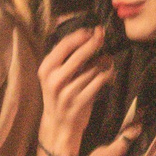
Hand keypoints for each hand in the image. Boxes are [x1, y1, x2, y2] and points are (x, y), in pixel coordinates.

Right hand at [35, 24, 112, 155]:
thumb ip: (66, 57)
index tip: (91, 30)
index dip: (80, 35)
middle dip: (94, 42)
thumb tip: (88, 34)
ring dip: (104, 60)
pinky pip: (100, 82)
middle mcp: (54, 79)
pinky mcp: (80, 102)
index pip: (64, 45)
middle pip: (79, 54)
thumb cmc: (59, 95)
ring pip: (93, 68)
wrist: (59, 125)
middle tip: (102, 35)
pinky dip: (107, 74)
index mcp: (46, 69)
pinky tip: (109, 72)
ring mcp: (67, 92)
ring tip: (108, 59)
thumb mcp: (55, 75)